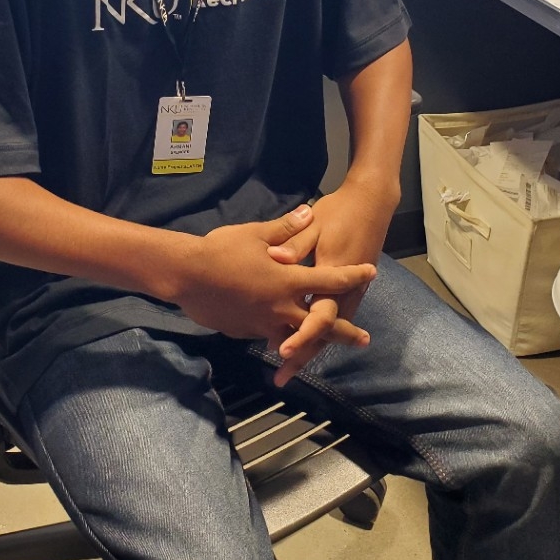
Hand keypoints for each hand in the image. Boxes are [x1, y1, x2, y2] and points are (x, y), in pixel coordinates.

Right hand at [175, 203, 372, 355]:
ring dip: (313, 342)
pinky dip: (281, 337)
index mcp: (288, 280)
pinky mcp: (247, 331)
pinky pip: (270, 336)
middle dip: (345, 332)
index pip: (330, 278)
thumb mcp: (256, 233)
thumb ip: (285, 228)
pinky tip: (282, 340)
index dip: (352, 275)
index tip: (370, 272)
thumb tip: (307, 212)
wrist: (188, 276)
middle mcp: (282, 306)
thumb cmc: (223, 250)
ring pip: (296, 336)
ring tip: (324, 347)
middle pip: (322, 322)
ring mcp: (265, 323)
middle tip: (364, 339)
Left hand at [266, 184, 385, 384]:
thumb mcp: (315, 223)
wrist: (371, 203)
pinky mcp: (351, 290)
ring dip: (311, 348)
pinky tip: (304, 342)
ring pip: (331, 329)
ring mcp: (351, 292)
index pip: (319, 315)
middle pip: (325, 332)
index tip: (282, 350)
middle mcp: (344, 290)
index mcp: (333, 274)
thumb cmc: (339, 211)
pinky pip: (334, 318)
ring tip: (288, 368)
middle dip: (303, 354)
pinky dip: (319, 334)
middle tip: (282, 376)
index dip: (301, 335)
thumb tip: (275, 259)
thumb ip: (295, 242)